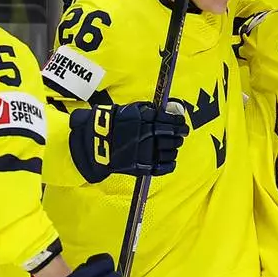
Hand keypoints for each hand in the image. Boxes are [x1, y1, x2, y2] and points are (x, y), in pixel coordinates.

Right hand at [69, 101, 189, 183]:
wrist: (96, 143)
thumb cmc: (114, 124)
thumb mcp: (132, 110)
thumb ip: (150, 110)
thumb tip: (171, 109)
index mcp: (146, 120)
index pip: (171, 121)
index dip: (179, 123)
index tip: (182, 123)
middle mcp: (148, 135)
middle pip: (173, 135)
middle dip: (180, 135)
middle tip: (181, 134)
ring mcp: (146, 151)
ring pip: (171, 151)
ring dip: (175, 148)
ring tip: (173, 146)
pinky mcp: (143, 166)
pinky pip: (165, 166)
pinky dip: (170, 163)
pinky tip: (170, 159)